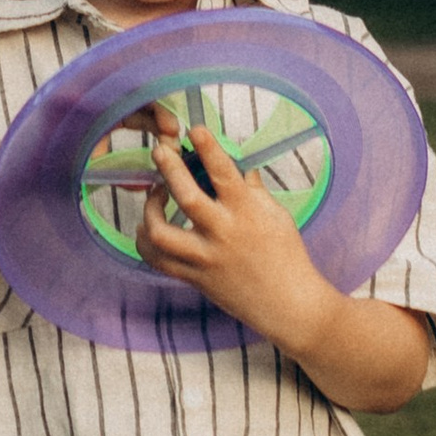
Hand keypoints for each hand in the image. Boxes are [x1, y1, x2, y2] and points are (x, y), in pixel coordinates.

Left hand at [132, 113, 328, 350]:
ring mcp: (206, 258)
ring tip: (152, 195)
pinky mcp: (196, 278)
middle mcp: (224, 233)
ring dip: (150, 210)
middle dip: (169, 169)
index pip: (224, 173)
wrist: (289, 305)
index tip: (195, 129)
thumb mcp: (277, 216)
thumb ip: (254, 191)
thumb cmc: (287, 256)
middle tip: (160, 151)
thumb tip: (241, 168)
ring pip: (163, 233)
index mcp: (247, 212)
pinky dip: (146, 243)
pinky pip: (159, 261)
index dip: (208, 148)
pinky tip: (147, 228)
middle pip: (187, 197)